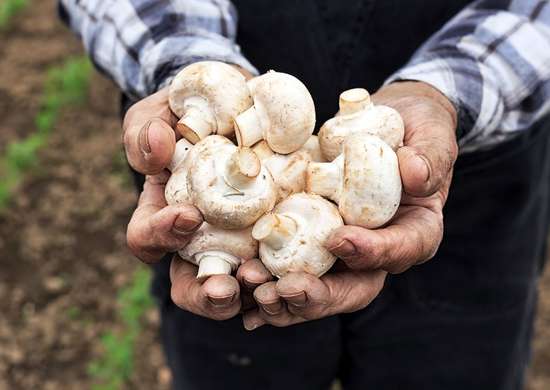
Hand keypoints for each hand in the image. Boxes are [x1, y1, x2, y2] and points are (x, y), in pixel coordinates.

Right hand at [123, 85, 269, 319]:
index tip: (189, 215)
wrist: (235, 106)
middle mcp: (196, 239)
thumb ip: (145, 132)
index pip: (147, 239)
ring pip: (236, 283)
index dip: (162, 235)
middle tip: (225, 287)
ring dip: (248, 290)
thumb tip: (156, 150)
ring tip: (264, 281)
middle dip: (206, 292)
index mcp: (160, 215)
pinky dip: (284, 270)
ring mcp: (235, 240)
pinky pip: (275, 262)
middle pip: (190, 285)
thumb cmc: (187, 115)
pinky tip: (298, 269)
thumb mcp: (157, 116)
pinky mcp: (270, 233)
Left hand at [241, 81, 457, 328]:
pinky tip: (243, 284)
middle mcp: (379, 249)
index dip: (371, 251)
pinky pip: (294, 265)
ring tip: (253, 286)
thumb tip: (415, 174)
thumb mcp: (431, 135)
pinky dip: (269, 280)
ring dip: (284, 295)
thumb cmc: (416, 129)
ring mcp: (344, 249)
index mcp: (415, 232)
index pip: (400, 250)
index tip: (338, 238)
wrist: (388, 124)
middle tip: (285, 289)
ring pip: (319, 286)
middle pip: (355, 287)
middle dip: (319, 295)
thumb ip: (429, 155)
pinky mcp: (315, 238)